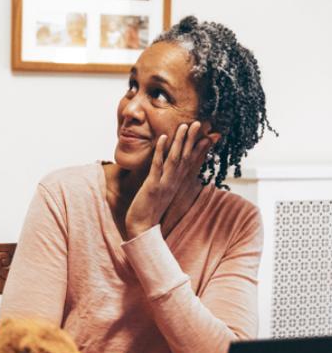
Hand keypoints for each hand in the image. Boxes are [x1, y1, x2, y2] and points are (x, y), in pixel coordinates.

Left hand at [125, 121, 210, 238]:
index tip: (210, 134)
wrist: (142, 229)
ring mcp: (164, 184)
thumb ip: (168, 181)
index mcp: (177, 183)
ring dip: (180, 142)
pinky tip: (162, 138)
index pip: (191, 162)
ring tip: (185, 126)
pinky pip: (157, 166)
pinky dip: (161, 152)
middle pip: (186, 157)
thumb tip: (172, 173)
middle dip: (192, 139)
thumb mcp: (162, 193)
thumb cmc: (150, 210)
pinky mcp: (152, 186)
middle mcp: (174, 182)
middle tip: (199, 123)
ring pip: (175, 159)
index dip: (199, 148)